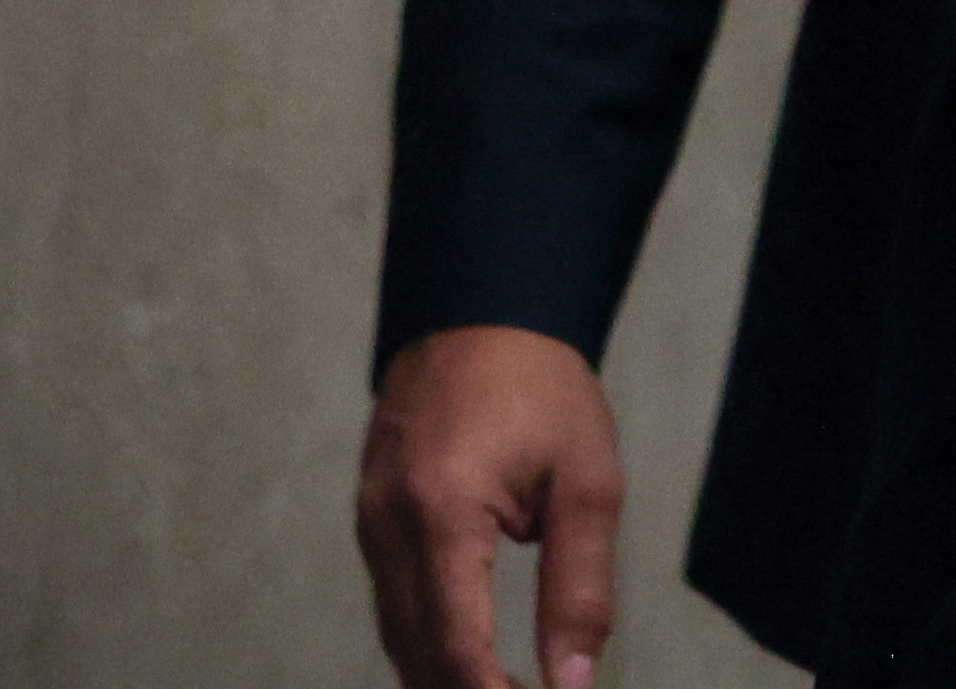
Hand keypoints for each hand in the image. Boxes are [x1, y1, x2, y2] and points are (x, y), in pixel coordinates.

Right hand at [356, 325, 623, 688]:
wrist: (480, 305)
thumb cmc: (542, 388)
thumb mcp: (587, 485)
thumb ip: (579, 591)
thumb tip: (570, 684)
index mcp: (443, 513)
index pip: (458, 650)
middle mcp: (389, 523)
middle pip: (417, 656)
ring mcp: (369, 517)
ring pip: (395, 635)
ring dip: (444, 679)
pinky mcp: (369, 513)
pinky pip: (391, 600)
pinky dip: (425, 643)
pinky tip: (467, 664)